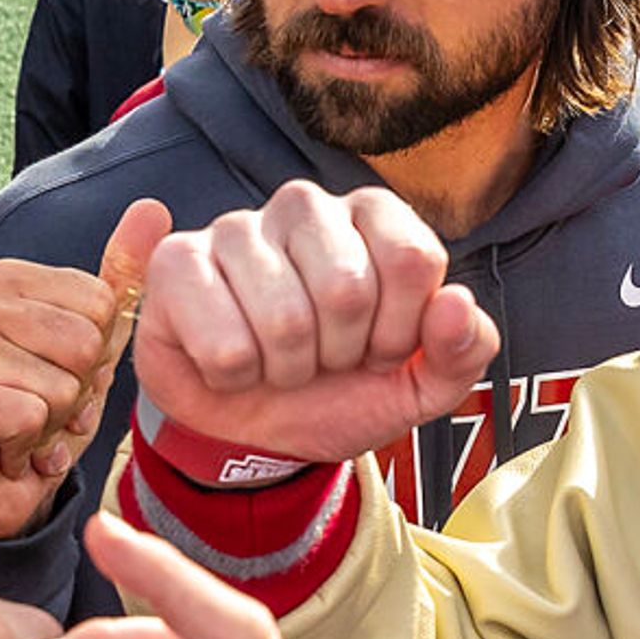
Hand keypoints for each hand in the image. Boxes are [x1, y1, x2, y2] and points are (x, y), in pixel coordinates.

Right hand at [0, 214, 146, 538]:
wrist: (5, 493)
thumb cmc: (44, 415)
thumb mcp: (95, 345)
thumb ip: (120, 277)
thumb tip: (152, 208)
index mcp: (3, 280)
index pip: (98, 305)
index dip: (96, 358)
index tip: (62, 377)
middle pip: (81, 345)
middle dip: (77, 394)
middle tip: (42, 410)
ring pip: (56, 385)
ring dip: (53, 425)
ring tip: (23, 430)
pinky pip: (26, 416)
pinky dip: (29, 446)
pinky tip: (5, 450)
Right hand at [132, 182, 497, 468]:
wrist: (253, 434)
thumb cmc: (336, 392)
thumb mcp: (418, 387)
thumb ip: (462, 351)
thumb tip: (456, 305)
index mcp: (372, 216)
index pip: (413, 259)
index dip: (399, 330)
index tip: (378, 350)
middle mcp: (304, 205)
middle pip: (348, 288)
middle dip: (340, 354)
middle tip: (322, 359)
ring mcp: (237, 228)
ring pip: (284, 320)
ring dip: (286, 370)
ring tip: (277, 361)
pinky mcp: (177, 262)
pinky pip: (225, 342)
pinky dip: (235, 376)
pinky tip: (230, 361)